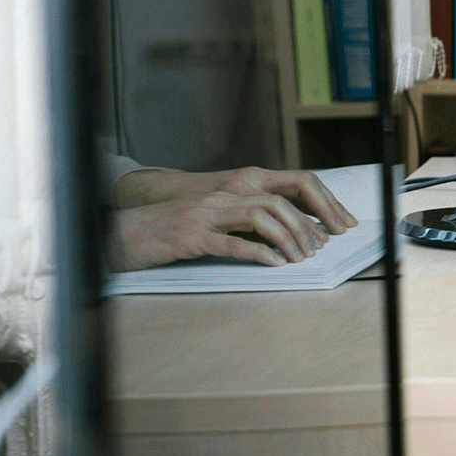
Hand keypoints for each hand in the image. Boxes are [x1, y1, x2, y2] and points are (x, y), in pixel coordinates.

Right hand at [107, 191, 334, 271]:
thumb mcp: (214, 220)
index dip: (309, 209)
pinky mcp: (191, 237)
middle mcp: (221, 198)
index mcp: (230, 192)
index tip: (329, 230)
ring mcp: (205, 216)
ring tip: (299, 258)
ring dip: (286, 239)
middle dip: (304, 225)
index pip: (281, 191)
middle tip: (317, 249)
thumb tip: (285, 236)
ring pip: (260, 217)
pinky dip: (258, 253)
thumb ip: (244, 221)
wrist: (126, 233)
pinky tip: (274, 264)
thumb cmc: (173, 231)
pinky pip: (232, 243)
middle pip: (277, 202)